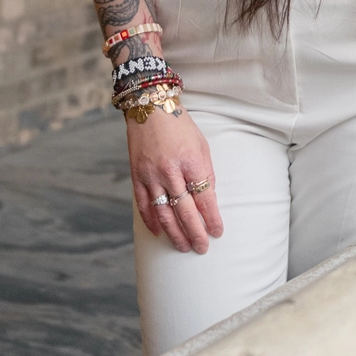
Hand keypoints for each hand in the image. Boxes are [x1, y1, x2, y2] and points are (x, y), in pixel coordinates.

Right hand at [128, 106, 223, 253]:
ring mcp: (151, 175)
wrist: (150, 108)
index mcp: (191, 161)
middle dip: (195, 233)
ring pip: (164, 213)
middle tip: (202, 248)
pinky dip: (152, 221)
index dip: (211, 218)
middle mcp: (170, 171)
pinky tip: (159, 233)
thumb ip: (205, 172)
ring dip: (175, 233)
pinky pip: (144, 205)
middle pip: (185, 211)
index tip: (217, 232)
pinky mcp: (137, 176)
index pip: (204, 198)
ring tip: (184, 247)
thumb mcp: (201, 145)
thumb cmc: (180, 126)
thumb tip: (208, 199)